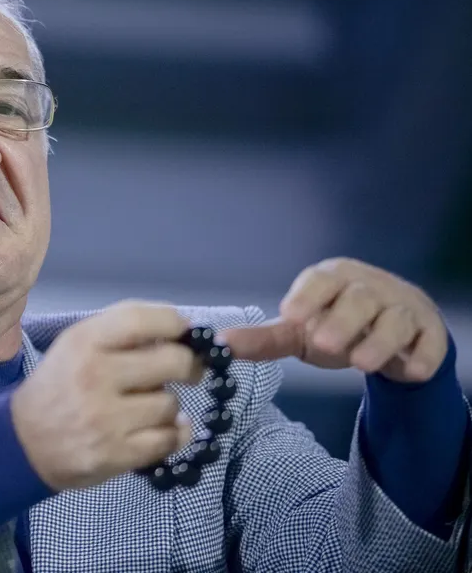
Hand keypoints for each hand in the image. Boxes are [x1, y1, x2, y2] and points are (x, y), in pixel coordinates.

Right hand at [11, 302, 202, 491]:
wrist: (23, 441)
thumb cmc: (59, 385)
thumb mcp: (77, 346)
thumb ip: (121, 333)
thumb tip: (181, 332)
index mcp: (84, 342)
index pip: (142, 320)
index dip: (175, 322)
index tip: (186, 331)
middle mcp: (95, 375)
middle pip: (173, 361)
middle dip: (189, 365)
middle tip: (189, 371)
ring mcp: (105, 418)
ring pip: (171, 404)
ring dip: (168, 406)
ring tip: (150, 408)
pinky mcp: (115, 454)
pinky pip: (169, 439)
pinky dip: (173, 434)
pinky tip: (162, 430)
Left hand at [223, 258, 448, 382]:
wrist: (396, 331)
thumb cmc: (338, 324)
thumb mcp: (300, 331)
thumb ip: (264, 338)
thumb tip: (219, 344)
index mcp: (334, 278)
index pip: (319, 280)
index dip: (307, 296)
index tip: (290, 315)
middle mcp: (370, 287)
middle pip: (359, 298)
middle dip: (342, 320)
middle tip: (322, 344)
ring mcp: (403, 309)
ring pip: (395, 319)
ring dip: (379, 341)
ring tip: (360, 364)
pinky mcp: (429, 334)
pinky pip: (430, 343)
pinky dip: (422, 357)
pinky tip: (411, 371)